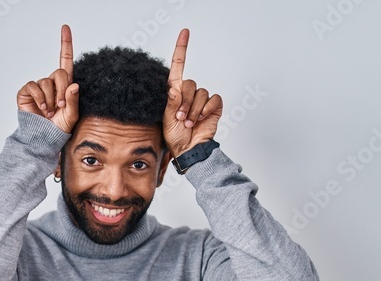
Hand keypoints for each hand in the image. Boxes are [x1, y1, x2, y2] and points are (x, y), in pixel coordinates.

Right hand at [16, 24, 79, 133]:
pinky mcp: (26, 92)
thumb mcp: (72, 115)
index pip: (66, 61)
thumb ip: (74, 100)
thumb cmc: (58, 128)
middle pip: (60, 72)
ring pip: (46, 81)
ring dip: (50, 98)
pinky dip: (39, 98)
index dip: (65, 44)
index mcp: (64, 86)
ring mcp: (38, 87)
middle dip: (62, 89)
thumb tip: (74, 85)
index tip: (65, 28)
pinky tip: (41, 109)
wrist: (42, 138)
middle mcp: (51, 83)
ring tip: (49, 111)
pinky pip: (34, 86)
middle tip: (61, 105)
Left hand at [163, 28, 222, 156]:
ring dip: (194, 109)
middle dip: (185, 103)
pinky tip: (202, 119)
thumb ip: (172, 103)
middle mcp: (189, 93)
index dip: (181, 50)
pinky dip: (207, 109)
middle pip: (190, 83)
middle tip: (181, 119)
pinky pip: (213, 98)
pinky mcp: (214, 105)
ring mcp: (202, 99)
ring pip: (201, 93)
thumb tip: (175, 87)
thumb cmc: (175, 136)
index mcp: (175, 93)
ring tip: (189, 123)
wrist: (189, 149)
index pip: (178, 67)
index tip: (185, 32)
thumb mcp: (166, 119)